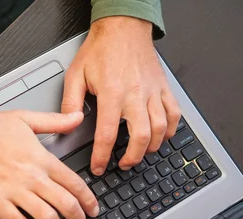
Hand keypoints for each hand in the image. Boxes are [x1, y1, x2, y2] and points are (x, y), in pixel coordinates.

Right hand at [0, 100, 99, 218]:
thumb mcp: (25, 118)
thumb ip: (55, 121)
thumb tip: (77, 117)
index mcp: (40, 158)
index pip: (74, 183)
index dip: (88, 200)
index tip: (92, 208)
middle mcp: (30, 176)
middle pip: (65, 203)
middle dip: (77, 218)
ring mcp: (13, 190)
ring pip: (45, 217)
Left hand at [61, 16, 181, 175]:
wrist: (123, 27)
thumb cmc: (101, 49)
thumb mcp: (75, 75)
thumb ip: (70, 103)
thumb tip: (67, 126)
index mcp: (112, 93)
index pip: (108, 134)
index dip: (102, 156)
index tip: (98, 167)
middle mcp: (135, 94)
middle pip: (140, 137)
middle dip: (132, 158)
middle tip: (122, 165)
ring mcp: (152, 92)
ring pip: (161, 128)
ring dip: (150, 148)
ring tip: (138, 154)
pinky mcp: (163, 88)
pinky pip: (175, 114)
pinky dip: (170, 130)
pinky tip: (161, 137)